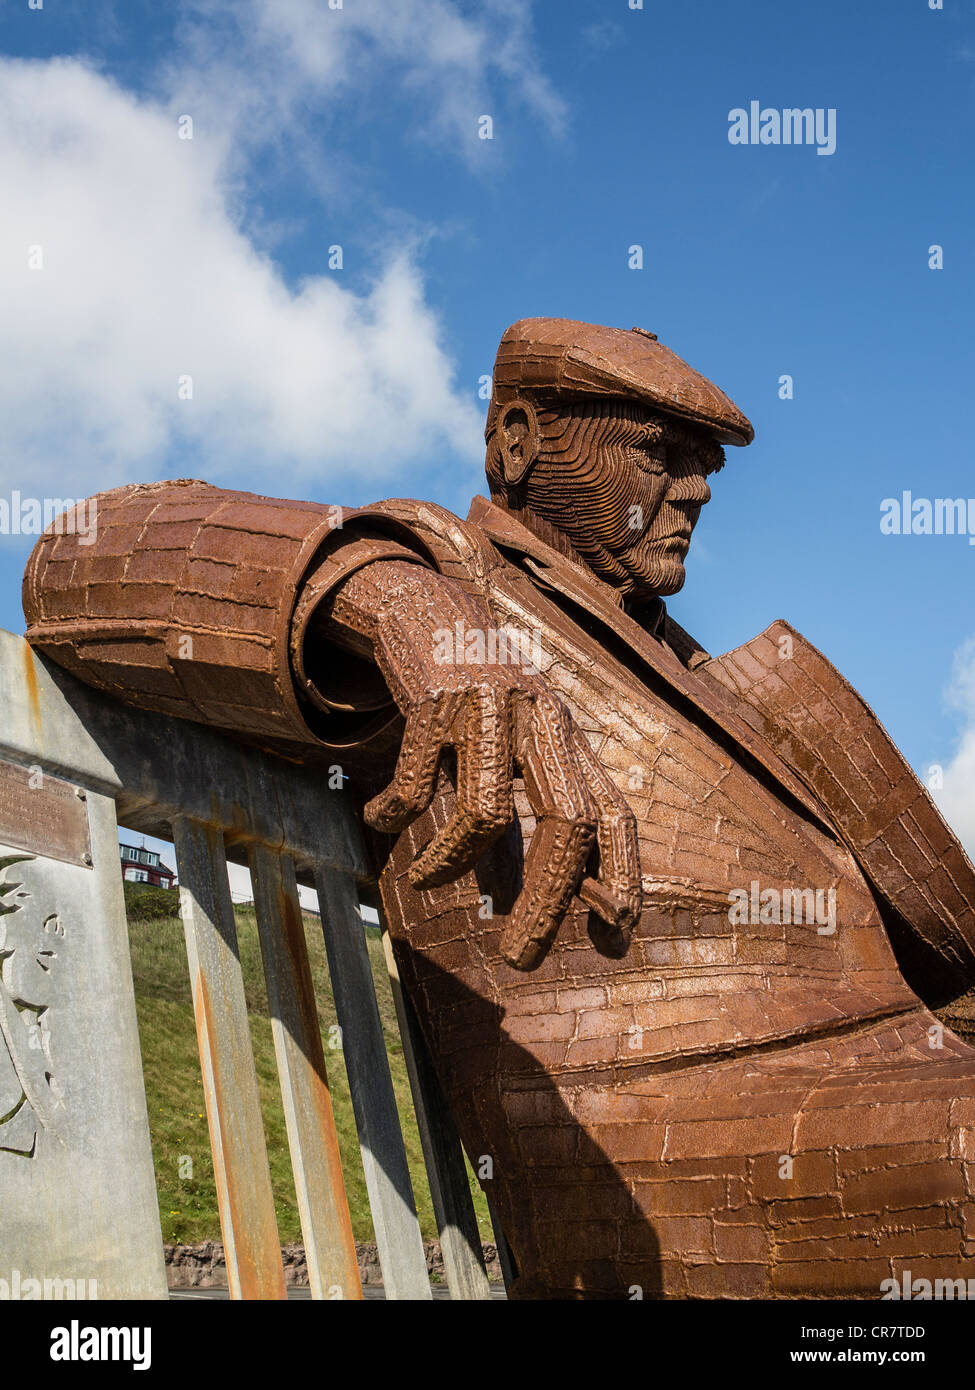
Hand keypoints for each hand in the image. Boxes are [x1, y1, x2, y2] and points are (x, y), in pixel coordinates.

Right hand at [327, 561, 641, 969]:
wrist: (430, 611)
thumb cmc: (478, 703)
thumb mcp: (511, 757)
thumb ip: (518, 822)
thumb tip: (511, 904)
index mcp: (569, 744)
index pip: (613, 815)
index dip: (623, 876)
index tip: (617, 934)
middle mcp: (543, 725)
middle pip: (567, 823)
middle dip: (548, 902)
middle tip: (518, 958)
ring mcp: (493, 709)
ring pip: (487, 810)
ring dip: (451, 862)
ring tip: (422, 883)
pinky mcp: (437, 697)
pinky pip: (417, 776)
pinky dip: (397, 810)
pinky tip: (383, 819)